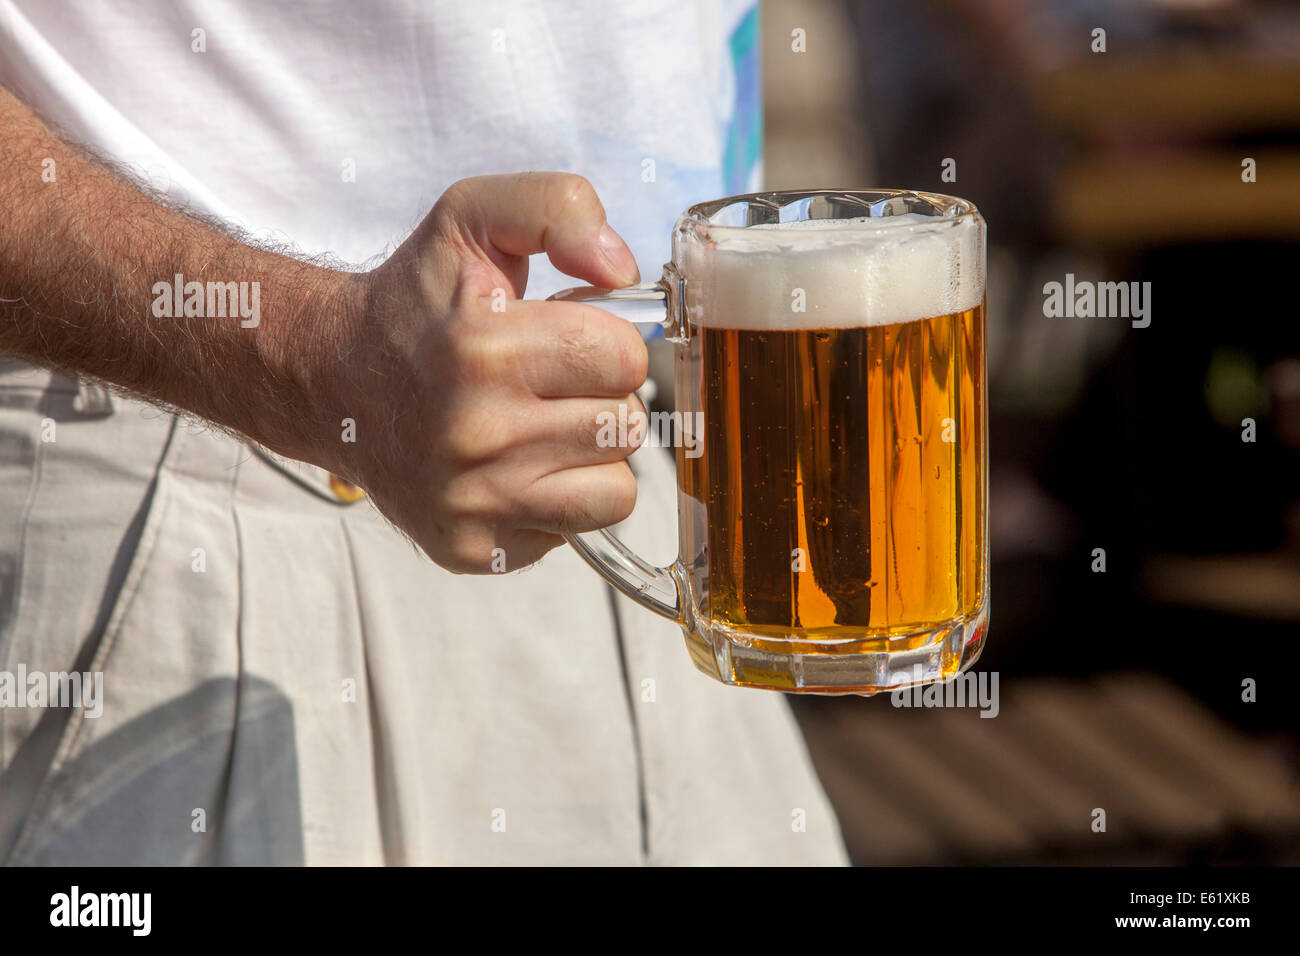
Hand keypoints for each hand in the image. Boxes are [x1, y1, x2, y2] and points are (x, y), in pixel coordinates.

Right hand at [317, 172, 649, 572]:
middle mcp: (476, 432)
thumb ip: (558, 208)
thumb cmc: (417, 304)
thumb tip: (621, 270)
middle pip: (624, 426)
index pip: (626, 359)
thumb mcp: (473, 218)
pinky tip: (516, 468)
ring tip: (540, 427)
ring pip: (615, 490)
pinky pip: (578, 532)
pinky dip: (559, 501)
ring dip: (589, 456)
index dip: (605, 342)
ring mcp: (474, 500)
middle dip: (598, 398)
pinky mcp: (473, 548)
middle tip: (547, 383)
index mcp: (485, 348)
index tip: (566, 337)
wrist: (334, 381)